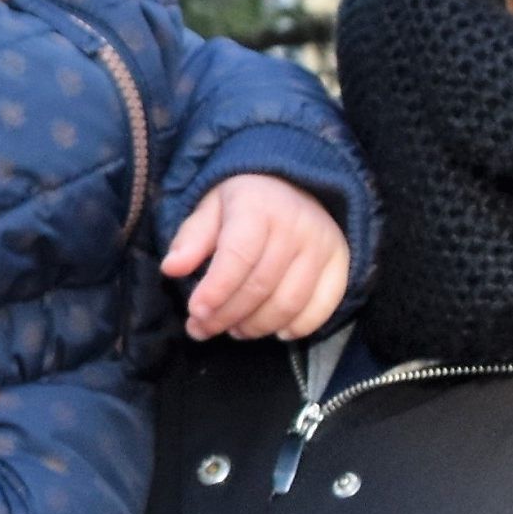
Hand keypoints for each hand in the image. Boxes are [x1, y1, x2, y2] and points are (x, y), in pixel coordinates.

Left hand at [164, 174, 350, 341]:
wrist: (296, 182)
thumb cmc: (244, 201)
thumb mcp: (210, 207)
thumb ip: (191, 238)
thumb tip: (171, 269)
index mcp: (258, 207)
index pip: (238, 256)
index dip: (215, 290)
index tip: (195, 312)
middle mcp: (296, 226)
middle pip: (260, 286)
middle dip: (227, 316)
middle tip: (203, 329)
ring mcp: (322, 246)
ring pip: (289, 302)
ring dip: (257, 326)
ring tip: (235, 330)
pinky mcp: (340, 262)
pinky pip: (323, 306)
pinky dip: (298, 327)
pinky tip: (275, 331)